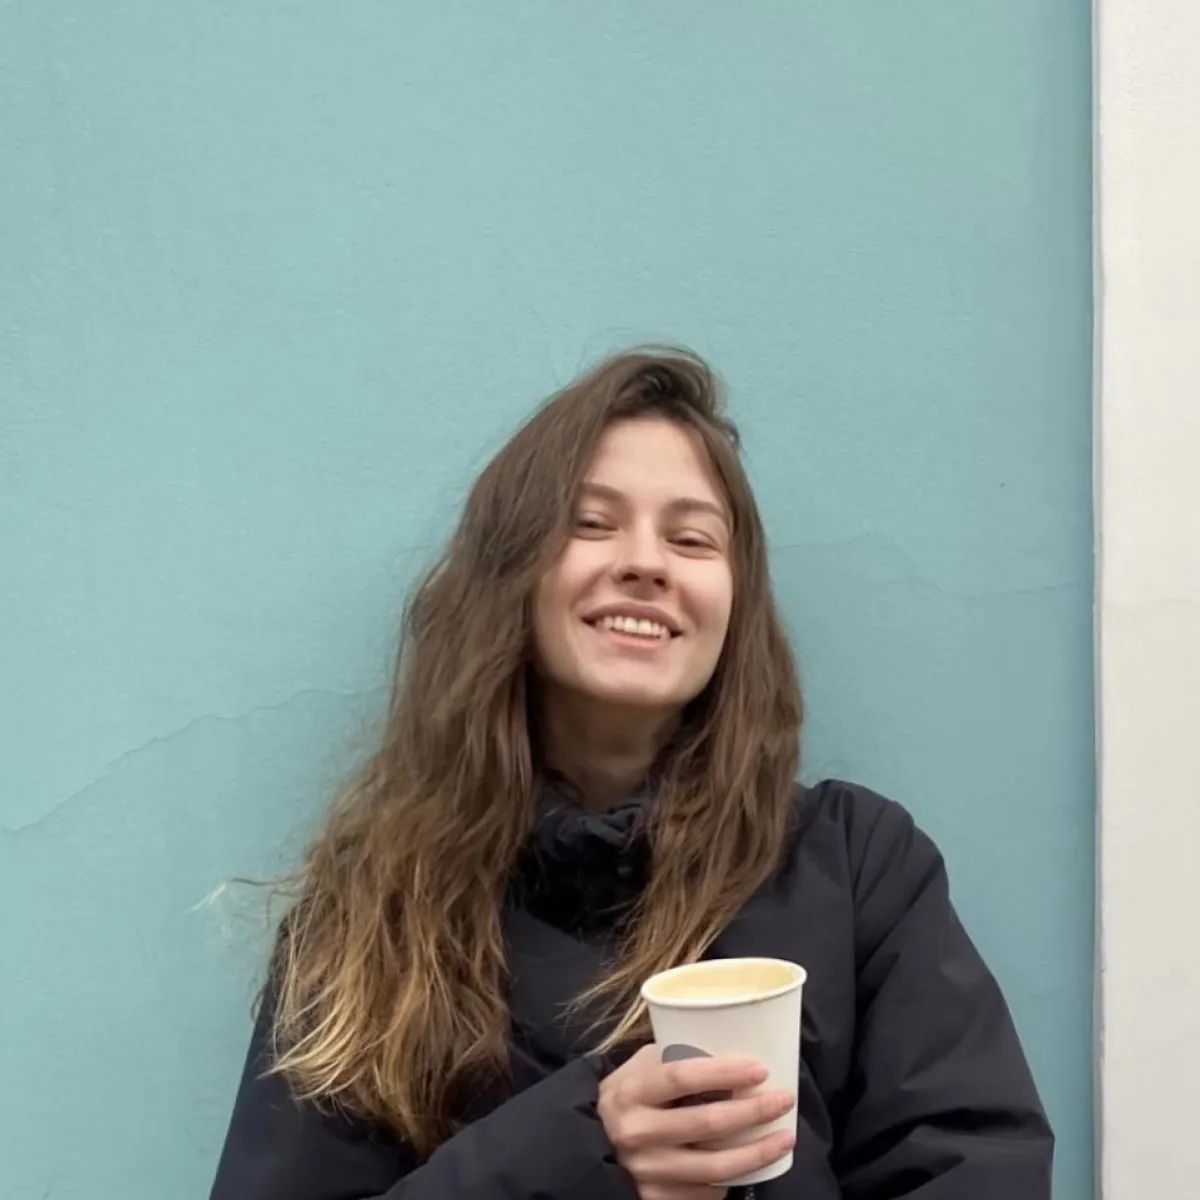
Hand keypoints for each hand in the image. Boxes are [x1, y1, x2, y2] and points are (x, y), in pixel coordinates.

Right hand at [597, 1044, 795, 1199]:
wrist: (589, 1144)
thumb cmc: (624, 1098)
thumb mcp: (637, 1070)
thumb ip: (673, 1059)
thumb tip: (727, 1050)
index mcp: (632, 1091)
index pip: (682, 1077)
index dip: (724, 1072)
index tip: (760, 1068)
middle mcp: (638, 1133)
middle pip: (708, 1123)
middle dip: (754, 1111)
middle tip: (785, 1099)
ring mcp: (647, 1171)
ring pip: (715, 1166)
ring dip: (758, 1152)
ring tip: (785, 1137)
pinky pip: (704, 1192)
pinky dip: (731, 1180)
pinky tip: (750, 1165)